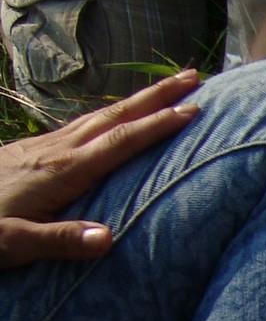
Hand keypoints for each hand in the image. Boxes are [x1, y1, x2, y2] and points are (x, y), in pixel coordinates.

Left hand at [0, 70, 198, 269]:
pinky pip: (81, 126)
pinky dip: (109, 116)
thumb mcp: (13, 244)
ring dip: (135, 101)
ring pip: (98, 116)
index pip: (118, 143)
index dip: (156, 126)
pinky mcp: (31, 150)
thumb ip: (59, 240)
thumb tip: (107, 239)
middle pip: (113, 116)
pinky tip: (114, 117)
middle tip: (193, 77)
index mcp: (60, 171)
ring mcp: (42, 147)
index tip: (192, 110)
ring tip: (166, 89)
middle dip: (155, 96)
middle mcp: (55, 151)